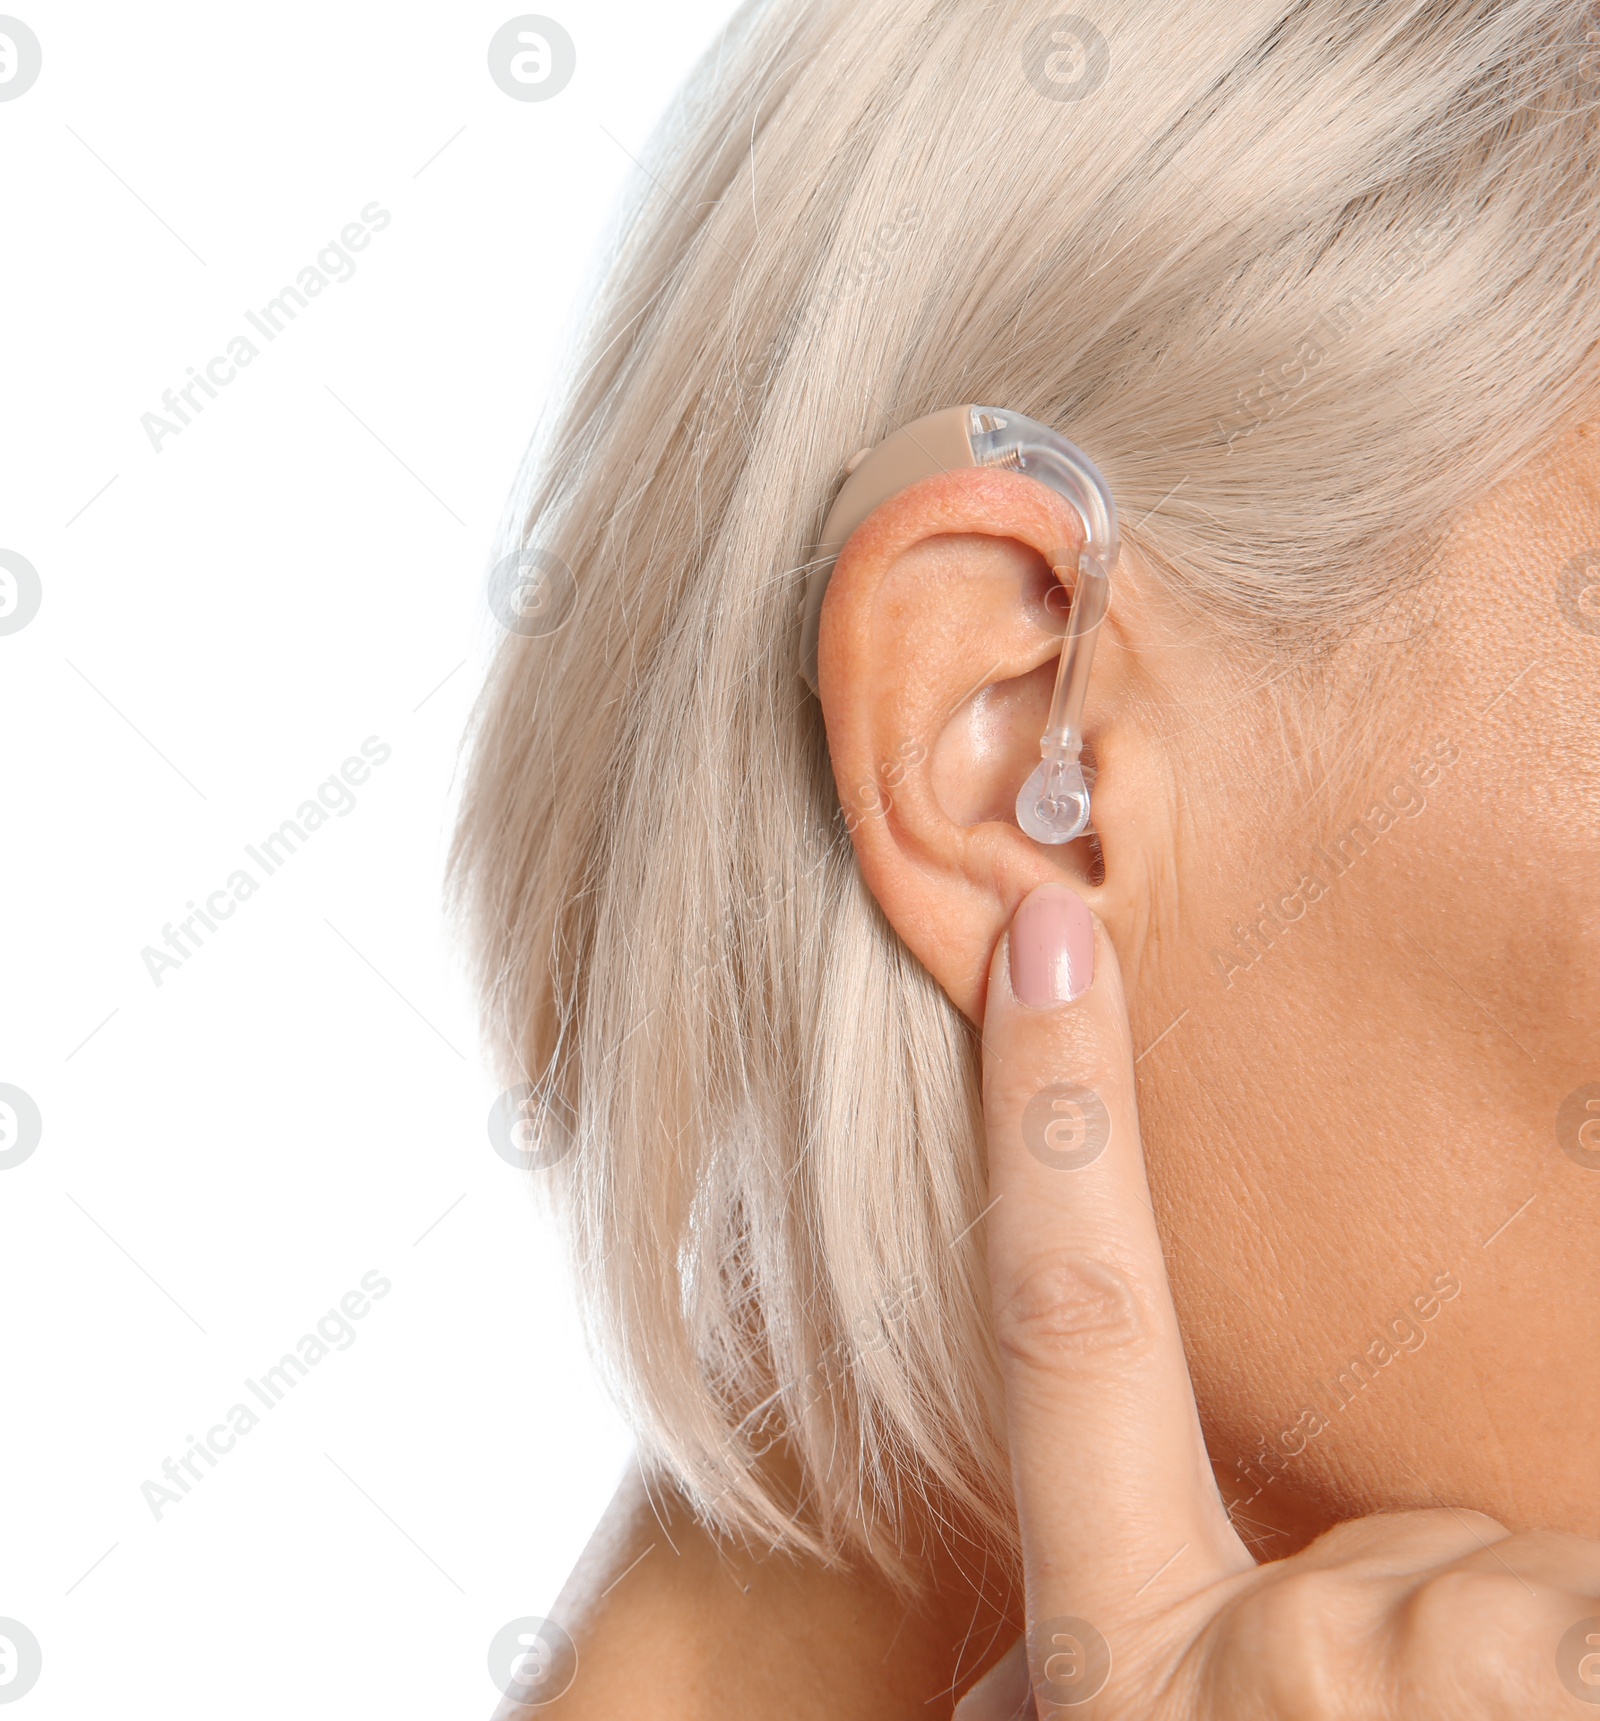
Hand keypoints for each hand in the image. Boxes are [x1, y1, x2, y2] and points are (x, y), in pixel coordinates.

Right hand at [954, 881, 1599, 1718]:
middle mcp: (1262, 1672)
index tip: (1048, 941)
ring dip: (1541, 1655)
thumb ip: (1132, 1625)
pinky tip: (1543, 1703)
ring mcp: (1424, 1686)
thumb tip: (994, 1657)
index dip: (1050, 1121)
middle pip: (1401, 1536)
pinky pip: (1598, 1594)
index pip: (1069, 1329)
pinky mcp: (1566, 1683)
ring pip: (1529, 1582)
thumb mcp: (1150, 1720)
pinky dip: (1588, 1631)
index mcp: (1126, 1660)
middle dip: (1449, 1613)